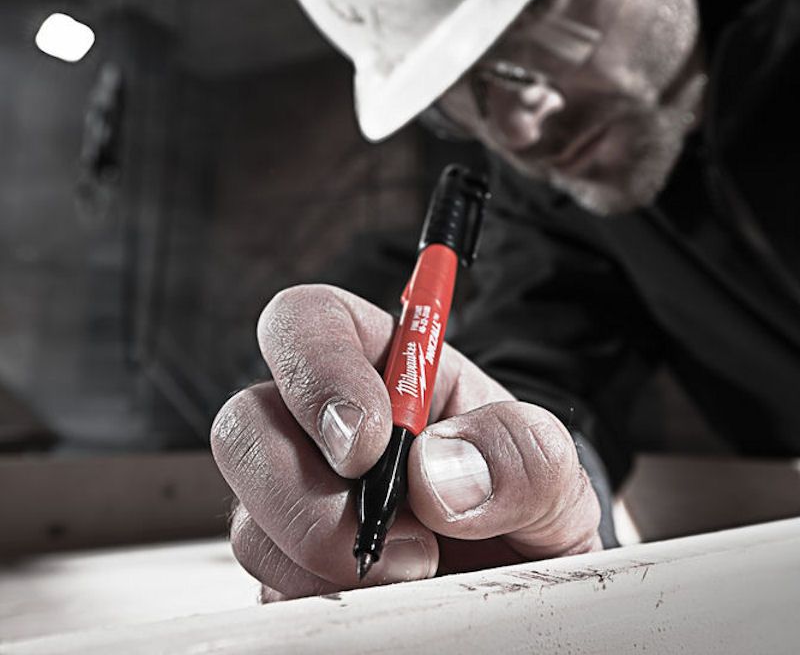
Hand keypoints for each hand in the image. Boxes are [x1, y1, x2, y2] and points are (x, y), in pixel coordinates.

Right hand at [211, 285, 600, 601]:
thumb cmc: (523, 499)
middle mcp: (324, 426)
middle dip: (301, 487)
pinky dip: (324, 598)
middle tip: (381, 527)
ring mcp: (299, 498)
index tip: (369, 440)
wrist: (518, 574)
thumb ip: (517, 450)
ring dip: (322, 554)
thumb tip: (436, 471)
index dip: (317, 369)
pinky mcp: (292, 567)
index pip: (308, 322)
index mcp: (382, 365)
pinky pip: (270, 585)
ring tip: (415, 566)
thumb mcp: (549, 466)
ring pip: (249, 517)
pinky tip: (386, 593)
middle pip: (245, 422)